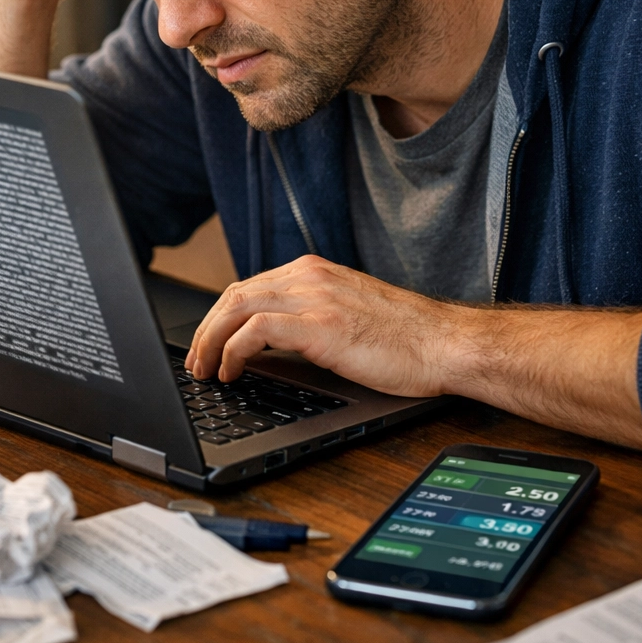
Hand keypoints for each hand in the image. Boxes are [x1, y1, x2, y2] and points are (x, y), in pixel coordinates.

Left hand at [184, 255, 465, 396]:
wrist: (446, 344)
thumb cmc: (406, 339)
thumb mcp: (346, 317)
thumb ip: (306, 319)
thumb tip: (262, 346)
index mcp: (314, 272)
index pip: (247, 287)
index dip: (218, 317)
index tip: (207, 344)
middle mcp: (309, 277)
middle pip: (234, 295)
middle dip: (206, 329)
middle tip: (196, 361)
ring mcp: (314, 297)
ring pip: (237, 307)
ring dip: (211, 340)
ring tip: (205, 369)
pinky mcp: (320, 324)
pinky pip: (257, 330)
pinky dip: (234, 349)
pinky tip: (232, 370)